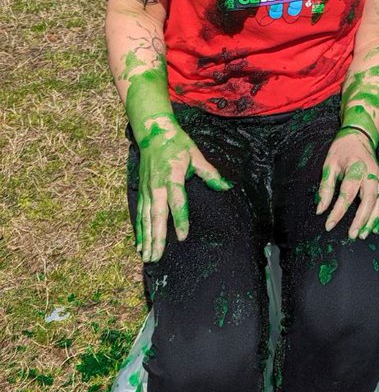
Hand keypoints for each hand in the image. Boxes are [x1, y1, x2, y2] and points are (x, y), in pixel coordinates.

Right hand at [135, 115, 230, 262]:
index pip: (177, 203)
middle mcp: (157, 187)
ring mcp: (147, 190)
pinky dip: (139, 231)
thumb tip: (226, 186)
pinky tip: (140, 245)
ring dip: (147, 239)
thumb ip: (210, 173)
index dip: (180, 220)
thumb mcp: (196, 155)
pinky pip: (139, 214)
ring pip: (145, 219)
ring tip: (147, 258)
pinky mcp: (142, 191)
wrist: (154, 133)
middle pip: (157, 216)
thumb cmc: (177, 144)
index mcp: (173, 178)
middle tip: (156, 258)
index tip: (182, 237)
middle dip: (157, 238)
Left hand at [317, 130, 378, 237]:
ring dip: (372, 220)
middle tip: (352, 234)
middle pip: (369, 200)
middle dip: (361, 219)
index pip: (347, 194)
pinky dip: (378, 214)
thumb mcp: (329, 164)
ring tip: (362, 234)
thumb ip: (326, 187)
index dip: (338, 211)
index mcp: (356, 167)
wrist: (359, 136)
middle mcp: (371, 174)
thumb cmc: (342, 149)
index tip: (328, 225)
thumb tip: (320, 209)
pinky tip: (372, 226)